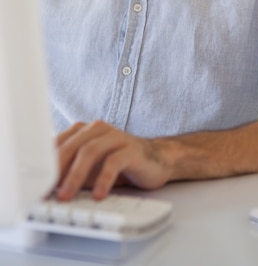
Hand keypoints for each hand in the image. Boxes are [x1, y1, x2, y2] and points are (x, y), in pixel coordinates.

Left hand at [55, 121, 169, 199]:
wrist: (155, 160)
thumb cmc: (117, 164)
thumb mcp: (89, 168)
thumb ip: (69, 171)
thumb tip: (45, 187)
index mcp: (84, 131)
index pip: (59, 143)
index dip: (45, 163)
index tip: (36, 184)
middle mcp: (98, 129)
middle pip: (72, 146)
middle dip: (56, 170)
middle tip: (46, 191)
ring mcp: (116, 136)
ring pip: (90, 151)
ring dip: (75, 176)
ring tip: (66, 196)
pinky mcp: (131, 148)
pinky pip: (114, 162)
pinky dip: (104, 179)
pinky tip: (99, 195)